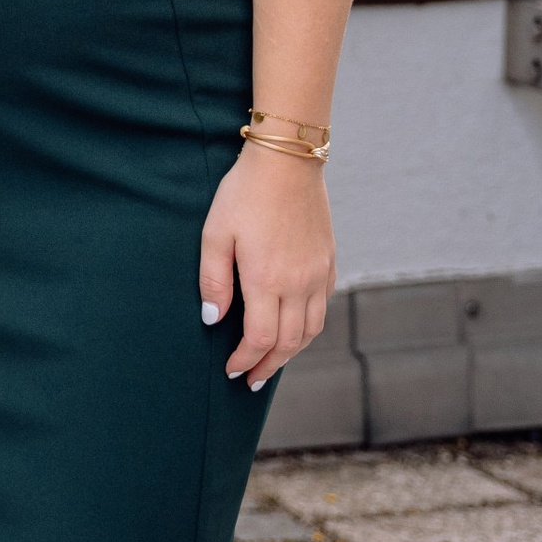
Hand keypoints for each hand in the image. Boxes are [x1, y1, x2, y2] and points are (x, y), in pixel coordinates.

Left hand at [199, 143, 332, 387]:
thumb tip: (213, 320)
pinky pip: (322, 307)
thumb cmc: (244, 194)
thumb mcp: (215, 234)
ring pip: (311, 330)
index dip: (245, 360)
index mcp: (267, 280)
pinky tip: (293, 328)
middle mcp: (299, 284)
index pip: (260, 339)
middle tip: (251, 380)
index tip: (232, 370)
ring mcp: (318, 274)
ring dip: (291, 352)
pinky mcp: (328, 262)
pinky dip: (308, 327)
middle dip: (267, 366)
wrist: (287, 161)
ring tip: (271, 362)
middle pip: (288, 343)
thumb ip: (213, 280)